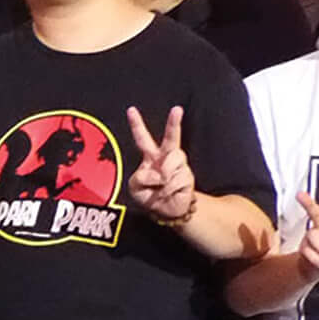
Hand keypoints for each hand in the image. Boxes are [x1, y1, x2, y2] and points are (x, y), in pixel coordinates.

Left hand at [126, 106, 199, 223]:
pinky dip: (169, 189)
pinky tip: (169, 193)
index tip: (131, 110)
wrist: (167, 210)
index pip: (142, 138)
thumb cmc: (149, 195)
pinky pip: (176, 179)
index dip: (136, 124)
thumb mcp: (135, 188)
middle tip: (177, 109)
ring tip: (162, 188)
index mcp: (150, 156)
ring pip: (171, 163)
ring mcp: (179, 165)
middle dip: (174, 123)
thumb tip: (159, 173)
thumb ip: (140, 178)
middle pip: (172, 137)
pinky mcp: (187, 175)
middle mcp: (166, 157)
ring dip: (164, 178)